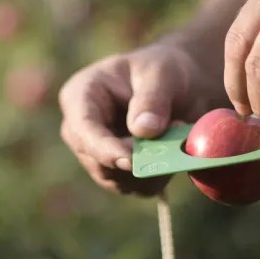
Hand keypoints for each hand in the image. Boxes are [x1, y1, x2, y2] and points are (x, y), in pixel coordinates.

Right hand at [59, 42, 226, 195]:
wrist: (179, 87)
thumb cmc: (163, 71)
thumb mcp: (162, 74)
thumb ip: (152, 99)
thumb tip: (143, 130)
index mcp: (80, 96)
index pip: (83, 129)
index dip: (103, 148)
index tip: (130, 161)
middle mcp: (80, 130)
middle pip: (96, 161)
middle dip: (134, 159)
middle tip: (172, 140)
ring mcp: (96, 154)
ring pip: (116, 180)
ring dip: (150, 167)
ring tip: (176, 136)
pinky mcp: (117, 172)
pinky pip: (135, 187)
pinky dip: (158, 176)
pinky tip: (173, 152)